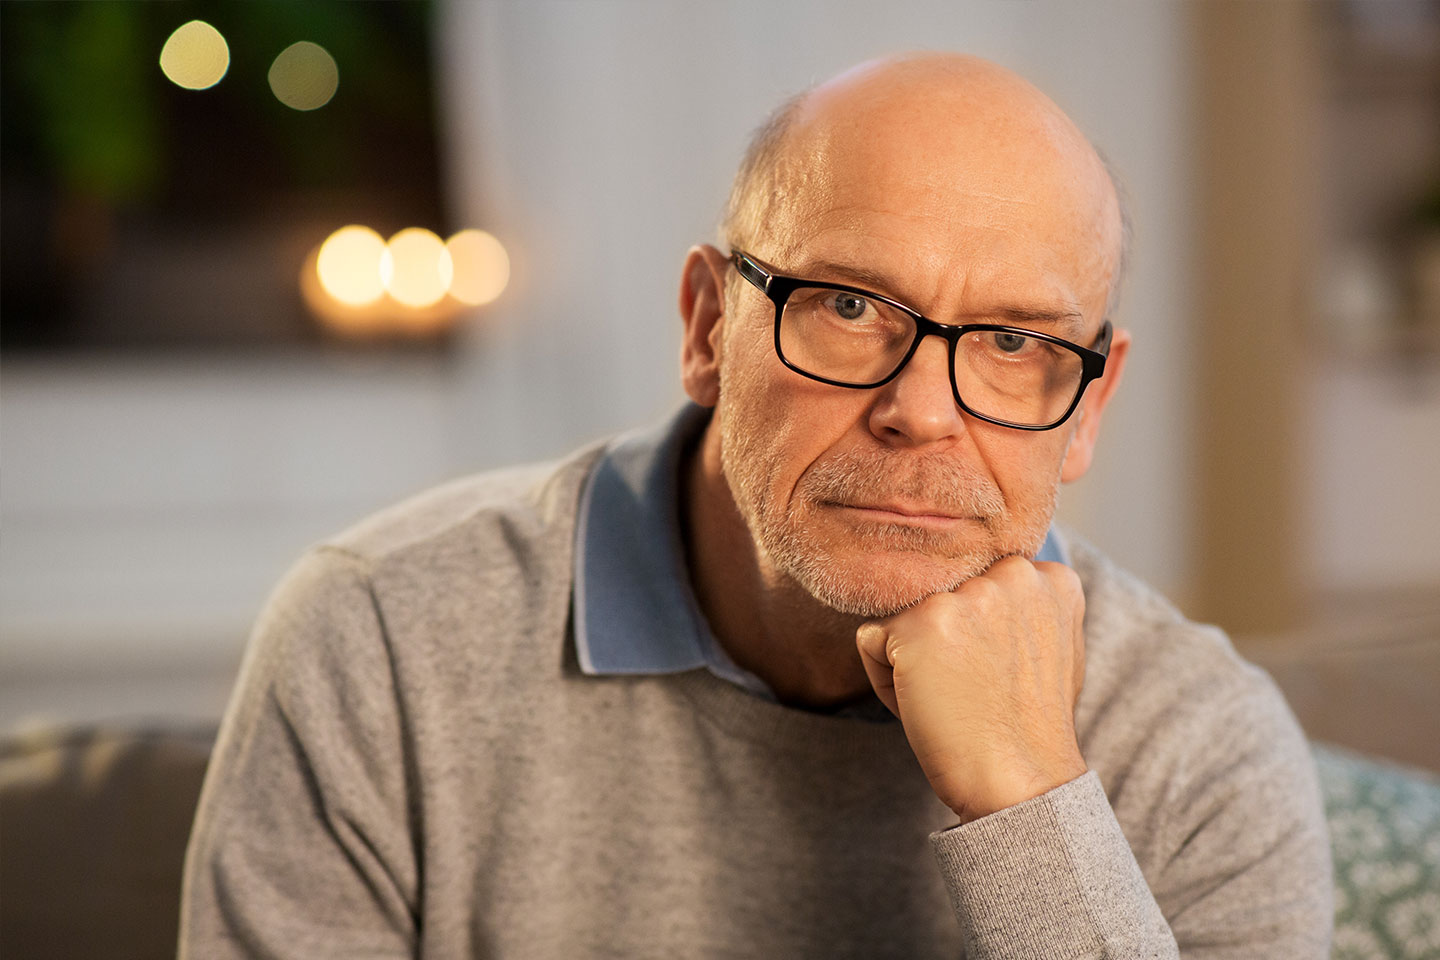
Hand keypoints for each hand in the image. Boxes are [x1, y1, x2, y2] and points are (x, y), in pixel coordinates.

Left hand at [855, 556, 1087, 823]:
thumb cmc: (1028, 727)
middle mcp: (1010, 574)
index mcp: (1048, 577)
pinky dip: (884, 678)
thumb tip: (986, 583)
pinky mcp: (920, 625)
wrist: (1020, 783)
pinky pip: (871, 639)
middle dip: (945, 638)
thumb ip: (1023, 605)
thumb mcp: (1051, 647)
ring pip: (904, 616)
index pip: (977, 580)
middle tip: (976, 687)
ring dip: (913, 657)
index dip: (978, 632)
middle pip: (938, 594)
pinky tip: (928, 704)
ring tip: (955, 697)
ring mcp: (964, 597)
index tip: (1001, 672)